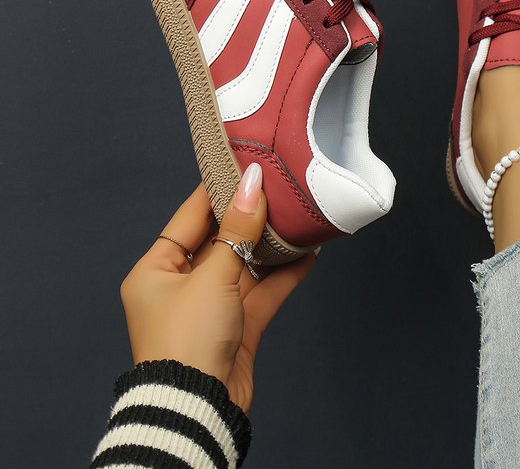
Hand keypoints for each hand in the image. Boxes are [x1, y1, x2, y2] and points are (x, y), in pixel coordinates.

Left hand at [120, 163, 315, 410]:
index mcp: (157, 269)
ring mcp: (211, 306)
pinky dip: (283, 275)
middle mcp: (182, 284)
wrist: (198, 408)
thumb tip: (252, 183)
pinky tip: (307, 255)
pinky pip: (262, 291)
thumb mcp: (212, 275)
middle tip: (277, 187)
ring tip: (297, 218)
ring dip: (271, 246)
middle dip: (251, 217)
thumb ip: (237, 230)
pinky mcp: (237, 325)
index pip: (191, 216)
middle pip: (222, 239)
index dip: (219, 190)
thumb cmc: (187, 340)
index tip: (244, 165)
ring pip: (246, 265)